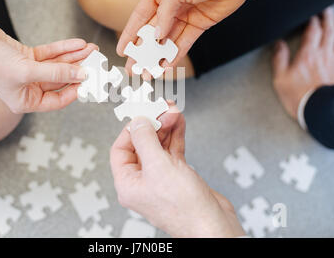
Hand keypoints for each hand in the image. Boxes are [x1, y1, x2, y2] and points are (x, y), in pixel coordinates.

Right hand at [0, 23, 96, 113]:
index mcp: (25, 102)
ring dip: (75, 57)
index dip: (76, 90)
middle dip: (79, 69)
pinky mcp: (27, 56)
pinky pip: (50, 54)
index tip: (91, 81)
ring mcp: (28, 71)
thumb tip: (82, 74)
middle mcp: (28, 88)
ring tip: (92, 49)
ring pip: (58, 65)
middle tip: (96, 61)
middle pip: (61, 80)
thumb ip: (57, 73)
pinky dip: (64, 49)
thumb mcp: (27, 71)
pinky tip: (78, 45)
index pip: (58, 101)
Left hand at [110, 105, 244, 237]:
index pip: (121, 149)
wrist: (212, 224)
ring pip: (158, 146)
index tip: (143, 114)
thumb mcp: (158, 167)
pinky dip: (176, 136)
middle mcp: (142, 181)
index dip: (131, 129)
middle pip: (141, 144)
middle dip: (153, 124)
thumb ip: (145, 140)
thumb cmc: (185, 208)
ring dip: (166, 127)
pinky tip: (179, 123)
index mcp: (128, 184)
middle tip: (163, 109)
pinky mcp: (177, 176)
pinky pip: (172, 151)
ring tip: (174, 112)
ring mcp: (160, 179)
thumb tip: (137, 122)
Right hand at [117, 0, 265, 75]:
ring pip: (167, 41)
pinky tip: (167, 66)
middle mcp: (170, 5)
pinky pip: (184, 43)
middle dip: (142, 52)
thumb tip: (157, 35)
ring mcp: (184, 16)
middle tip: (134, 69)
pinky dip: (175, 55)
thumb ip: (164, 13)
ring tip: (149, 73)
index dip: (130, 35)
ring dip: (157, 57)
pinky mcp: (199, 24)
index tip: (122, 51)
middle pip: (151, 32)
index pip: (139, 16)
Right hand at [273, 8, 333, 118]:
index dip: (312, 22)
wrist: (321, 112)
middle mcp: (325, 55)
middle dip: (328, 19)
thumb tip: (279, 44)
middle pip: (329, 31)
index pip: (312, 32)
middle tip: (327, 12)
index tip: (312, 17)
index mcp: (307, 55)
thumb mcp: (280, 80)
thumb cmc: (299, 98)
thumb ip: (279, 59)